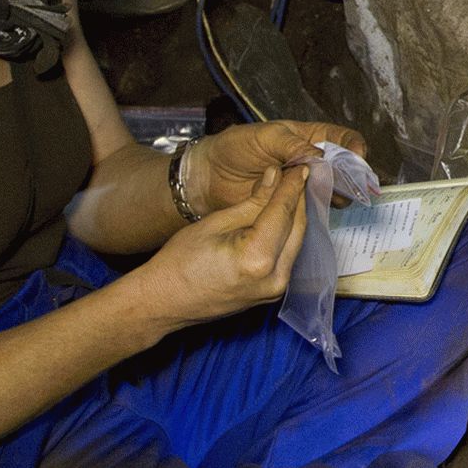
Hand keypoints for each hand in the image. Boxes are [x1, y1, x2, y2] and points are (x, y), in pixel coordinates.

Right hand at [139, 163, 309, 327]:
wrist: (165, 301)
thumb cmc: (180, 261)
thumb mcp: (215, 223)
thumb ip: (252, 202)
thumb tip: (276, 177)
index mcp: (257, 258)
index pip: (283, 212)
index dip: (292, 186)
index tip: (302, 166)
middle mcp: (274, 277)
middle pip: (297, 228)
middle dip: (298, 199)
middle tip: (299, 173)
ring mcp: (276, 289)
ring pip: (296, 242)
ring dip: (294, 216)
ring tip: (291, 190)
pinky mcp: (273, 293)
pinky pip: (288, 256)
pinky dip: (286, 235)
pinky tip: (281, 217)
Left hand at [184, 120, 368, 214]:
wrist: (207, 178)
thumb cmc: (232, 148)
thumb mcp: (262, 137)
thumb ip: (291, 144)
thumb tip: (319, 157)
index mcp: (307, 137)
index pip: (341, 139)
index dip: (354, 147)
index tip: (357, 157)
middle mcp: (311, 161)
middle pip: (343, 167)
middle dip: (351, 175)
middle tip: (350, 185)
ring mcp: (303, 185)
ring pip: (332, 189)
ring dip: (337, 194)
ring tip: (334, 198)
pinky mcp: (293, 206)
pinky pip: (313, 208)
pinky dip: (319, 210)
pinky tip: (318, 210)